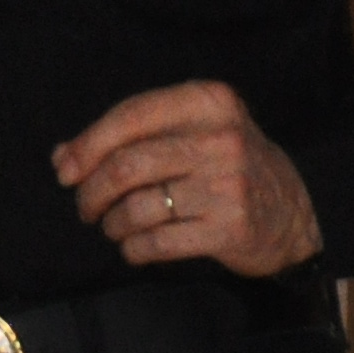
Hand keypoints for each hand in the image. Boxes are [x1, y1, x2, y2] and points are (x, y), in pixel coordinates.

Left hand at [52, 80, 323, 277]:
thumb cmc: (225, 168)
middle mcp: (221, 138)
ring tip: (115, 227)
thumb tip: (62, 157)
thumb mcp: (191, 133)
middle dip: (92, 192)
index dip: (87, 146)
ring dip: (113, 225)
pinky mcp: (230, 228)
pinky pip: (157, 243)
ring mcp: (228, 184)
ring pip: (137, 208)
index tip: (65, 171)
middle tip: (87, 208)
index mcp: (209, 102)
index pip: (130, 116)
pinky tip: (135, 247)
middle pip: (127, 165)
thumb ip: (129, 136)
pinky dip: (134, 249)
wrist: (291, 215)